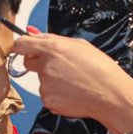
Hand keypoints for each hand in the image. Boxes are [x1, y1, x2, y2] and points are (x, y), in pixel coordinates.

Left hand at [14, 32, 132, 133]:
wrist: (111, 95)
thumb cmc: (101, 69)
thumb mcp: (80, 45)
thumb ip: (52, 38)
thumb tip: (33, 32)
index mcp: (53, 48)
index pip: (22, 44)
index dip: (24, 46)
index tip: (28, 49)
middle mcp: (46, 66)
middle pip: (28, 62)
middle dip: (38, 63)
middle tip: (59, 67)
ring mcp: (45, 85)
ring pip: (41, 80)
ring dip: (52, 80)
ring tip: (74, 81)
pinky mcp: (48, 101)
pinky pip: (47, 94)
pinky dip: (57, 94)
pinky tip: (73, 92)